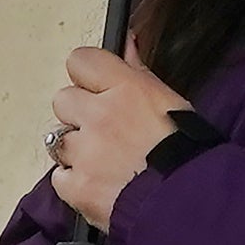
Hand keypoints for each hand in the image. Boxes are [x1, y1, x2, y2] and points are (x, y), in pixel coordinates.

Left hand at [46, 43, 187, 232]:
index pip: (80, 60)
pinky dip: (74, 182)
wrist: (186, 203)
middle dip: (79, 114)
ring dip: (75, 149)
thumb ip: (138, 71)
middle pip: (63, 99)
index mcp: (124, 89)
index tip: (96, 88)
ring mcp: (84, 152)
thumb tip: (126, 42)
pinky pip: (60, 177)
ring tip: (103, 162)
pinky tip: (98, 184)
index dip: (87, 76)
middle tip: (103, 130)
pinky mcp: (75, 186)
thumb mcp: (169, 101)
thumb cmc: (186, 152)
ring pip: (58, 140)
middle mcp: (98, 115)